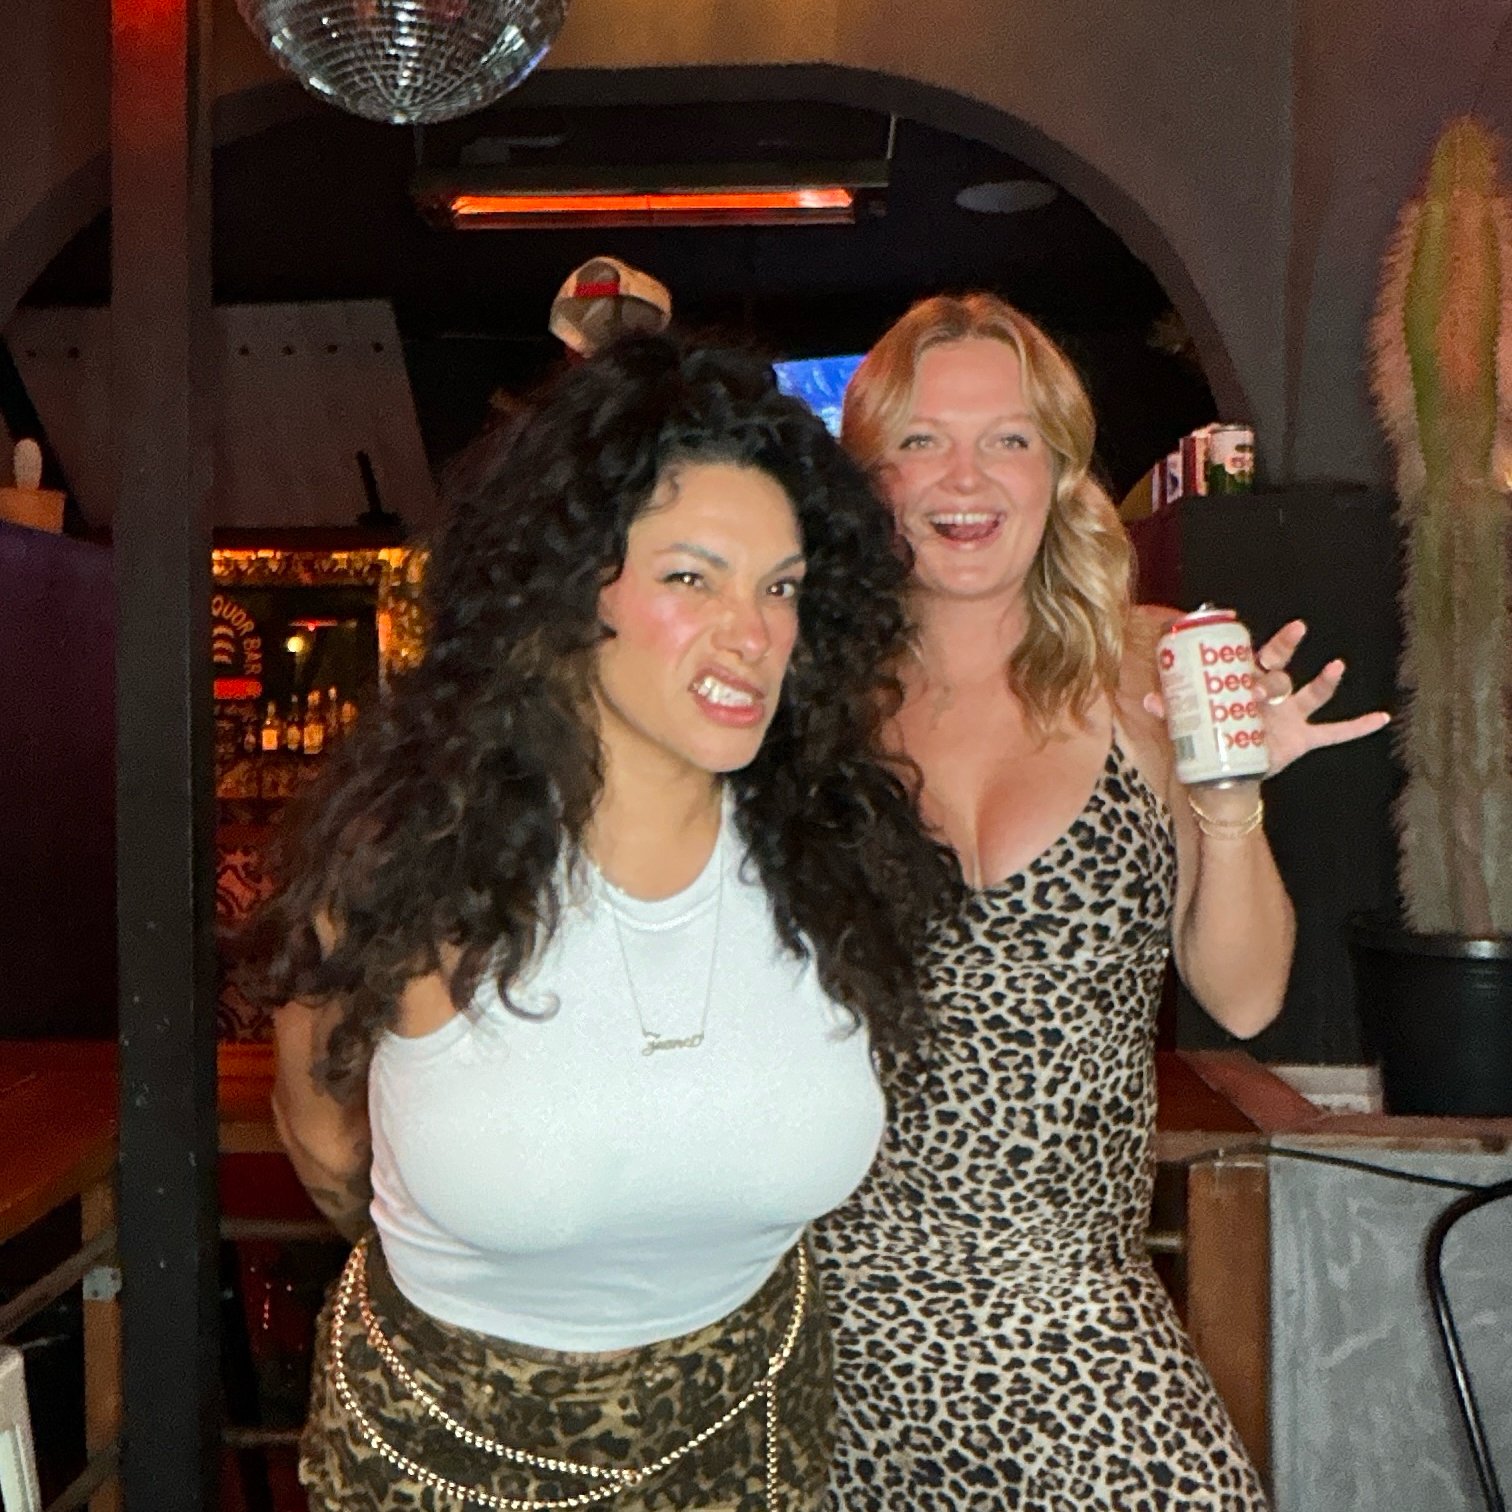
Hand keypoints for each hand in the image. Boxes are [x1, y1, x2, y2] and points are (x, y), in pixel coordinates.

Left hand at [1141, 618, 1390, 778]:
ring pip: (1311, 694)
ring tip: (1336, 667)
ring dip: (1324, 681)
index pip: (1251, 657)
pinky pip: (1335, 732)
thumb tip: (1146, 700)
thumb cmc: (1212, 738)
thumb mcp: (1190, 723)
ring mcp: (1290, 715)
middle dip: (1285, 651)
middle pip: (1281, 668)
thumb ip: (1172, 710)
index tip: (1253, 635)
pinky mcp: (1302, 739)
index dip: (1255, 647)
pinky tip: (1382, 718)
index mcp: (1244, 684)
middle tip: (1294, 632)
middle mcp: (1271, 694)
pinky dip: (1357, 727)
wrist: (1227, 776)